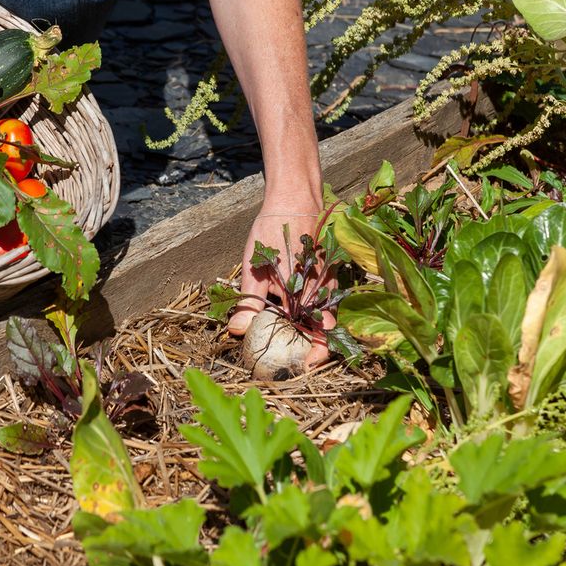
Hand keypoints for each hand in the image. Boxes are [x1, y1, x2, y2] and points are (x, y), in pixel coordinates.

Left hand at [228, 205, 336, 369]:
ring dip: (311, 330)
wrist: (294, 199)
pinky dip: (310, 312)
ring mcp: (327, 282)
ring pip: (324, 315)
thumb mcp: (255, 267)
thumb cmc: (273, 231)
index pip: (322, 334)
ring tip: (292, 342)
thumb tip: (238, 332)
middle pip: (325, 329)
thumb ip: (249, 302)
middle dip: (311, 347)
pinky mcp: (325, 274)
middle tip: (293, 359)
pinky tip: (292, 314)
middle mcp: (323, 291)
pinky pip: (322, 300)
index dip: (316, 354)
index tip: (303, 366)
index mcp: (308, 294)